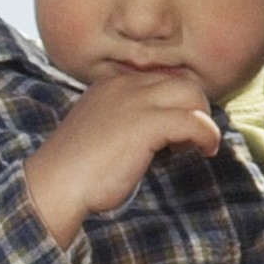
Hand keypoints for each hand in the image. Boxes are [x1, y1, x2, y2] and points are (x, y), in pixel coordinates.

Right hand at [20, 66, 225, 246]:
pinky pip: (195, 121)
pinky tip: (206, 150)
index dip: (176, 104)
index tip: (177, 131)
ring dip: (203, 118)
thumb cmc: (74, 169)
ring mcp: (136, 102)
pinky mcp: (148, 124)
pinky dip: (208, 135)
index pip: (161, 79)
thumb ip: (126, 121)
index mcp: (111, 84)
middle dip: (195, 108)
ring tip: (197, 145)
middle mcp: (125, 85)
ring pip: (192, 94)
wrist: (55, 184)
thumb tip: (160, 133)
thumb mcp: (100, 131)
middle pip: (182, 81)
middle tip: (190, 139)